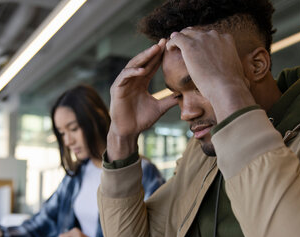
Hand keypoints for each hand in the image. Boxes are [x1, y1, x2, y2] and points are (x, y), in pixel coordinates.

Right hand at [108, 39, 177, 159]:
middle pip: (143, 61)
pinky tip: (142, 70)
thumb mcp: (159, 108)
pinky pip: (124, 77)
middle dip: (152, 52)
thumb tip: (183, 95)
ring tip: (154, 50)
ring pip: (133, 65)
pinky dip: (133, 72)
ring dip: (143, 57)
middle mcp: (132, 80)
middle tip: (163, 42)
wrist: (129, 132)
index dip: (159, 56)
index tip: (169, 46)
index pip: (151, 66)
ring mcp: (123, 83)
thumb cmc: (141, 120)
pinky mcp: (117, 89)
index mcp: (141, 82)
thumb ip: (169, 101)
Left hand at [166, 28, 254, 119]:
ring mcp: (202, 39)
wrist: (226, 88)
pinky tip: (169, 50)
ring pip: (186, 33)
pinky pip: (177, 39)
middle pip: (197, 33)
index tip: (197, 50)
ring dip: (179, 40)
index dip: (202, 42)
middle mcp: (215, 35)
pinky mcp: (190, 45)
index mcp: (227, 39)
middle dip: (190, 39)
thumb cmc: (233, 87)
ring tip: (174, 47)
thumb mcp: (240, 76)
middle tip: (182, 47)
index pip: (210, 36)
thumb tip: (247, 83)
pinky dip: (172, 43)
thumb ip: (240, 74)